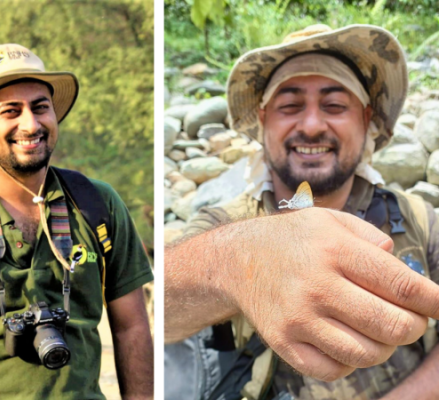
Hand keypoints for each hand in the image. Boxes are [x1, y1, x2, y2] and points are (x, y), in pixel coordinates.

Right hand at [232, 208, 437, 381]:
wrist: (238, 259)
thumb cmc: (292, 239)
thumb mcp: (330, 220)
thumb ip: (372, 238)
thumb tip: (405, 272)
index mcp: (335, 250)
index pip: (405, 286)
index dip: (435, 302)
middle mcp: (317, 285)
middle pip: (393, 326)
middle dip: (412, 326)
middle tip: (407, 319)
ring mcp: (298, 318)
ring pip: (367, 354)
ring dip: (383, 347)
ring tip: (375, 330)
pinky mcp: (283, 342)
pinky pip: (334, 369)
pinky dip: (350, 361)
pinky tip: (345, 341)